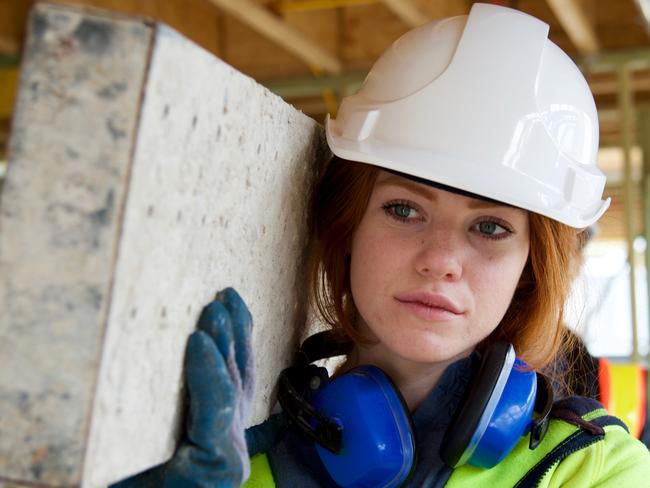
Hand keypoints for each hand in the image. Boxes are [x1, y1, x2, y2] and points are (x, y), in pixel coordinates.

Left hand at [112, 287, 254, 487]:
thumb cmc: (148, 486)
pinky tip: (198, 343)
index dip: (236, 340)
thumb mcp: (160, 443)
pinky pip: (211, 411)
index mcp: (219, 436)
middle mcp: (229, 441)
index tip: (232, 304)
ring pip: (230, 388)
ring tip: (215, 308)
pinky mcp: (217, 467)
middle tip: (227, 295)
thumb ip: (179, 412)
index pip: (234, 380)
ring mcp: (226, 454)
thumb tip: (181, 356)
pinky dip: (207, 374)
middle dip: (236, 333)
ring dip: (224, 343)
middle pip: (238, 377)